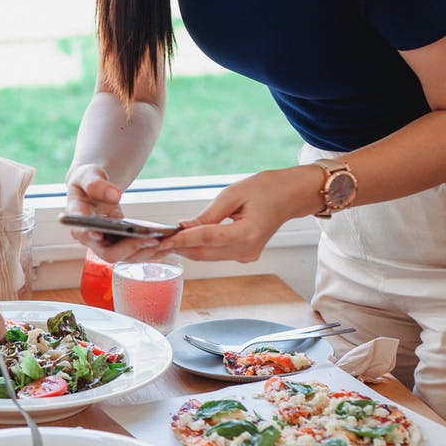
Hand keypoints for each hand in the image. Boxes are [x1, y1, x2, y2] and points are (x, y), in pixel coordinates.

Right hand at [64, 164, 158, 261]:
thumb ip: (96, 183)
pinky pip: (135, 252)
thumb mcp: (87, 174)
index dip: (93, 237)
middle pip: (109, 254)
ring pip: (125, 257)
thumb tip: (114, 195)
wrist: (93, 187)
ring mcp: (106, 244)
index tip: (104, 234)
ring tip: (165, 242)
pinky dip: (150, 250)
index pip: (83, 234)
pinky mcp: (119, 244)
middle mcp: (90, 238)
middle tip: (152, 239)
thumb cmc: (87, 180)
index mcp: (77, 220)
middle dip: (130, 249)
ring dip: (145, 252)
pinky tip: (166, 242)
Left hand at [158, 167, 317, 261]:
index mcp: (248, 233)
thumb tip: (184, 227)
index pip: (207, 239)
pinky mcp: (244, 255)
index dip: (182, 240)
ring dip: (187, 249)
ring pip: (208, 256)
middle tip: (155, 241)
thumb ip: (208, 215)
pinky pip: (216, 254)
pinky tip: (185, 240)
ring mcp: (247, 255)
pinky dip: (199, 248)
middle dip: (179, 247)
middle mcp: (247, 250)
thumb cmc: (266, 188)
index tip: (161, 241)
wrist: (291, 196)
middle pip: (204, 253)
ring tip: (165, 240)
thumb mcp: (232, 194)